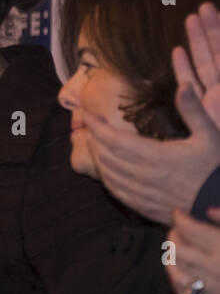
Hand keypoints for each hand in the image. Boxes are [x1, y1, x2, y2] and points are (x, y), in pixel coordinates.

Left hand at [84, 6, 219, 224]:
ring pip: (107, 173)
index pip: (114, 140)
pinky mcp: (144, 207)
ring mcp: (143, 194)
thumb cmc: (216, 168)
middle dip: (94, 137)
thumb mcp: (211, 136)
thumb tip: (183, 86)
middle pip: (106, 155)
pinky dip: (106, 177)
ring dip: (97, 156)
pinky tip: (106, 167)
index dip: (97, 126)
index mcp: (157, 157)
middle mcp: (145, 176)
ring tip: (94, 141)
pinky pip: (116, 191)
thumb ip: (194, 111)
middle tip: (90, 124)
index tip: (87, 113)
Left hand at [165, 207, 219, 293]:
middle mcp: (216, 268)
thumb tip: (209, 210)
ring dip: (170, 254)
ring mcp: (213, 290)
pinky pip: (183, 292)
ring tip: (173, 246)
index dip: (180, 218)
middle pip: (179, 247)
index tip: (178, 212)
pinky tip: (175, 269)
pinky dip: (174, 278)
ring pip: (176, 268)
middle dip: (174, 234)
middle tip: (176, 229)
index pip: (190, 228)